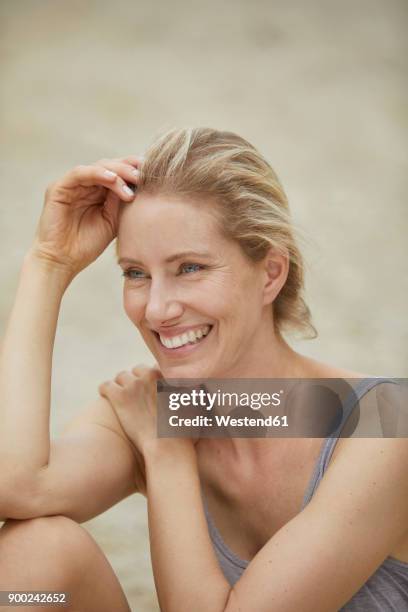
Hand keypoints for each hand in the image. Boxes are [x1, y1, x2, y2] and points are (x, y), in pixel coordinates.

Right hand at [30, 156, 141, 277]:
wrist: (63, 261)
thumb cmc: (87, 245)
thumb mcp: (113, 221)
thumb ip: (123, 203)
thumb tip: (142, 186)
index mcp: (99, 192)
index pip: (119, 173)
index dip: (136, 170)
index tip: (155, 173)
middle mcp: (86, 184)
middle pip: (111, 165)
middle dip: (130, 167)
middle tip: (146, 173)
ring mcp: (72, 184)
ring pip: (98, 166)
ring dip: (119, 171)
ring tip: (135, 179)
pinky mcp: (59, 187)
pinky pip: (80, 173)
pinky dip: (98, 173)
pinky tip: (113, 179)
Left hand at [98, 365, 197, 461]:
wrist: (166, 446)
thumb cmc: (184, 432)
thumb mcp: (199, 409)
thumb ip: (201, 395)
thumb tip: (205, 390)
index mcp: (167, 376)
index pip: (155, 369)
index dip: (153, 380)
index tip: (152, 389)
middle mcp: (150, 375)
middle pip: (137, 370)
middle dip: (137, 380)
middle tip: (136, 394)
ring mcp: (133, 385)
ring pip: (121, 376)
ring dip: (121, 385)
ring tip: (121, 397)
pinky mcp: (118, 397)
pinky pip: (105, 386)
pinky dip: (105, 390)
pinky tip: (106, 397)